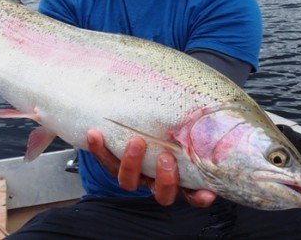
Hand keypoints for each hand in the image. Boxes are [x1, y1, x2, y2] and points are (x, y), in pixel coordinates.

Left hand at [87, 130, 216, 206]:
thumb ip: (192, 122)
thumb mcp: (182, 126)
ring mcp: (135, 175)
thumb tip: (204, 103)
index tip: (206, 193)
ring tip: (136, 142)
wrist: (131, 121)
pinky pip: (105, 161)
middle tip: (166, 158)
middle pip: (161, 193)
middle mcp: (156, 180)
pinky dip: (99, 149)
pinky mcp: (113, 165)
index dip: (199, 197)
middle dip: (165, 179)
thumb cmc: (166, 124)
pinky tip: (95, 133)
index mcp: (178, 176)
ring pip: (130, 182)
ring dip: (132, 163)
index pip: (193, 193)